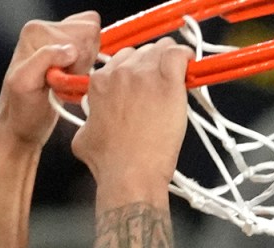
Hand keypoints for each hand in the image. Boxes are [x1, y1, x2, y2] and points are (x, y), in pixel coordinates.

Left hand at [0, 14, 106, 149]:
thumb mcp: (26, 83)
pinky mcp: (66, 54)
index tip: (66, 77)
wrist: (20, 127)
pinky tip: (71, 82)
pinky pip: (93, 54)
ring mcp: (58, 42)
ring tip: (66, 82)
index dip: (81, 57)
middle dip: (84, 61)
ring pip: (94, 44)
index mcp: (36, 31)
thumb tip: (70, 49)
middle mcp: (47, 31)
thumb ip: (45, 59)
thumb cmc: (21, 111)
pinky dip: (87, 71)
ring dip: (85, 68)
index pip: (83, 29)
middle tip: (65, 81)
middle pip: (90, 34)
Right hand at [66, 39, 191, 193]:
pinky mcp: (168, 82)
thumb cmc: (110, 162)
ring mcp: (145, 75)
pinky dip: (186, 59)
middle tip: (160, 85)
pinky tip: (189, 69)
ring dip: (169, 60)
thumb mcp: (84, 138)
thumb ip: (89, 121)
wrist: (130, 173)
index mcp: (100, 82)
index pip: (121, 60)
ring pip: (162, 48)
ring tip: (177, 76)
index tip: (143, 82)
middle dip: (152, 65)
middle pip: (142, 52)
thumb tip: (92, 123)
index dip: (135, 70)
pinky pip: (179, 55)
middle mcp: (120, 72)